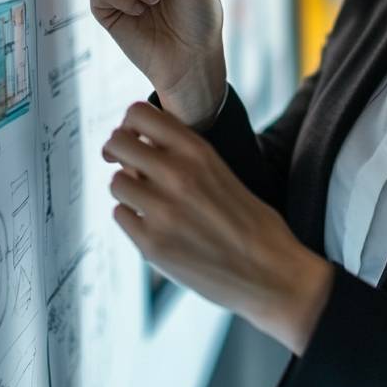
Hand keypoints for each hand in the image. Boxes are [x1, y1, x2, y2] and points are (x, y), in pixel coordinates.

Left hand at [103, 100, 335, 353]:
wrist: (270, 273)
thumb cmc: (251, 222)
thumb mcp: (221, 170)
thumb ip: (182, 156)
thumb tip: (138, 147)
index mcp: (198, 151)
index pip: (138, 113)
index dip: (130, 123)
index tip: (136, 137)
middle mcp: (176, 174)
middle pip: (117, 142)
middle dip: (118, 152)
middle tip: (130, 166)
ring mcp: (161, 211)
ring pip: (116, 182)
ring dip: (128, 189)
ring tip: (150, 201)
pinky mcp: (151, 244)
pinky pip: (120, 215)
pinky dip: (133, 218)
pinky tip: (155, 226)